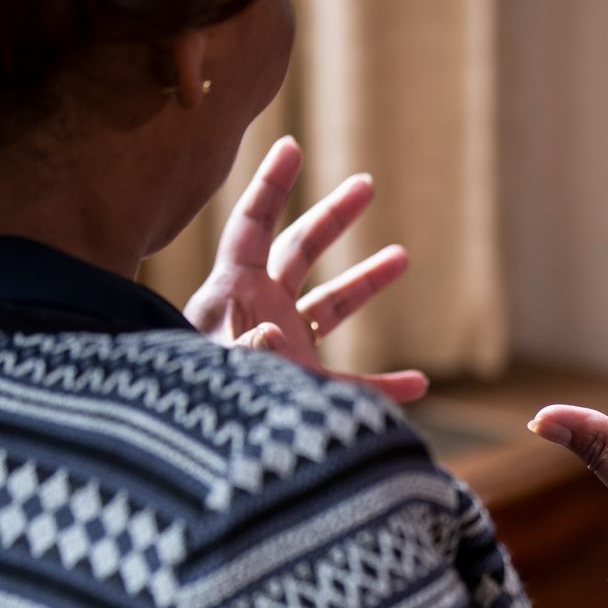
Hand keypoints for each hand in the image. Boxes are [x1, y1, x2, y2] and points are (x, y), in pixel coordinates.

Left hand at [185, 137, 423, 400]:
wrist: (190, 460)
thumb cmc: (189, 410)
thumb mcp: (212, 375)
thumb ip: (241, 353)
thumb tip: (271, 330)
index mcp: (231, 293)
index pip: (251, 227)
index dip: (270, 186)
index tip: (292, 147)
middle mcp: (259, 312)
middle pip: (298, 251)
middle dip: (332, 218)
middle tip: (366, 185)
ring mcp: (283, 349)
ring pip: (329, 306)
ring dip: (364, 282)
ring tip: (401, 255)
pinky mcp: (301, 392)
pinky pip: (351, 386)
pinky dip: (384, 386)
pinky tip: (418, 383)